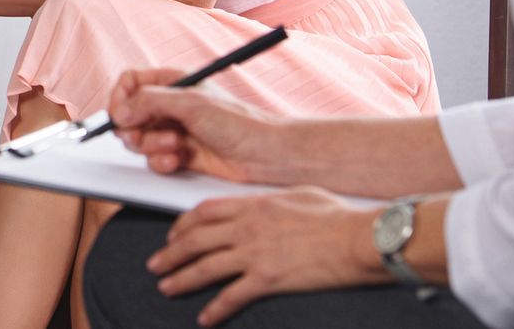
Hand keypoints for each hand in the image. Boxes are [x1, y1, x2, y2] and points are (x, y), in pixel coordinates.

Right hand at [109, 68, 297, 184]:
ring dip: (152, 147)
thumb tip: (119, 113)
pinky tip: (179, 161)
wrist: (263, 155)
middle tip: (149, 135)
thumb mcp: (190, 103)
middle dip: (137, 129)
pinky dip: (161, 162)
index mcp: (171, 83)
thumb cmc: (237, 122)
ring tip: (176, 147)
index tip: (120, 116)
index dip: (120, 100)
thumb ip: (149, 102)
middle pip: (129, 116)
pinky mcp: (177, 156)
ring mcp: (172, 131)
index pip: (130, 84)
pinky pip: (152, 161)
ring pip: (138, 141)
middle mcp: (169, 106)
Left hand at [147, 189, 384, 324]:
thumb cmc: (336, 216)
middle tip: (155, 264)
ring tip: (166, 287)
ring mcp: (256, 253)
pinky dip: (215, 309)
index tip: (173, 235)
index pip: (204, 212)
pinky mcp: (269, 279)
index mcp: (252, 204)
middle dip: (171, 254)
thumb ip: (270, 201)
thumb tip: (261, 205)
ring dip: (181, 278)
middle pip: (196, 240)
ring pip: (205, 267)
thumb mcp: (296, 196)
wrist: (358, 239)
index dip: (183, 225)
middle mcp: (247, 227)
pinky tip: (204, 318)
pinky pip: (233, 296)